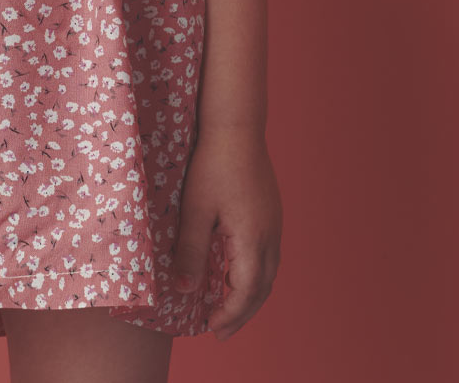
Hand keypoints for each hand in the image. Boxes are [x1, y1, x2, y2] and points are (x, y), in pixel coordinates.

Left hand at [170, 125, 281, 340]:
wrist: (236, 126)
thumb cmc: (212, 164)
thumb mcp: (195, 209)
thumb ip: (191, 251)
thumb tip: (185, 290)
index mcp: (252, 239)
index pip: (245, 292)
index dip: (229, 314)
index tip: (211, 328)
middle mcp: (270, 235)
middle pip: (262, 288)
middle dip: (242, 313)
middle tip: (220, 331)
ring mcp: (274, 223)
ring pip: (268, 273)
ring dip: (250, 295)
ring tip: (229, 308)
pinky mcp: (271, 211)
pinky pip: (267, 255)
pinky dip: (254, 275)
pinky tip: (237, 272)